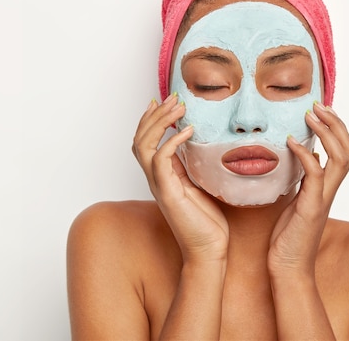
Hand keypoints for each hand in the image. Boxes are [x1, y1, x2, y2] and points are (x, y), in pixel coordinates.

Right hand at [132, 93, 228, 263]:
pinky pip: (161, 160)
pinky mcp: (168, 193)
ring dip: (159, 122)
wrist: (209, 250)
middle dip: (154, 115)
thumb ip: (195, 165)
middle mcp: (156, 179)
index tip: (164, 101)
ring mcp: (159, 186)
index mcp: (162, 176)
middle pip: (139, 139)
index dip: (151, 120)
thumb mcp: (202, 184)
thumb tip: (201, 144)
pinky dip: (172, 141)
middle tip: (173, 98)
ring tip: (178, 107)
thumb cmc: (208, 221)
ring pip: (143, 146)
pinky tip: (188, 130)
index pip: (146, 142)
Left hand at [268, 102, 348, 275]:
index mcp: (327, 188)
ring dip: (327, 132)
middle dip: (336, 123)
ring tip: (311, 114)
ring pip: (341, 158)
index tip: (321, 109)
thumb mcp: (295, 199)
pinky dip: (305, 154)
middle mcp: (330, 191)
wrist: (287, 266)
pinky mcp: (311, 208)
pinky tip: (292, 142)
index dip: (337, 128)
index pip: (343, 151)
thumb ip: (300, 179)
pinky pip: (315, 175)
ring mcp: (323, 199)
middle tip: (319, 105)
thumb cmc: (288, 235)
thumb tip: (296, 158)